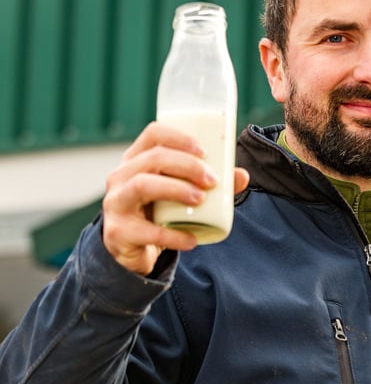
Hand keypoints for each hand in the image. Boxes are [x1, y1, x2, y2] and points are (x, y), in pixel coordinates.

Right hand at [101, 122, 249, 274]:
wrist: (133, 250)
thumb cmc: (160, 212)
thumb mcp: (181, 194)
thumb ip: (210, 184)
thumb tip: (242, 175)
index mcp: (136, 160)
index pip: (154, 134)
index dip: (180, 137)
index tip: (205, 152)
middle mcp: (120, 176)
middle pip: (153, 158)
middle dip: (187, 165)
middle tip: (212, 181)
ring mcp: (116, 203)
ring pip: (142, 185)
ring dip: (176, 189)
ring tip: (200, 199)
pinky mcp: (118, 232)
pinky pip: (145, 231)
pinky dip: (172, 235)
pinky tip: (191, 240)